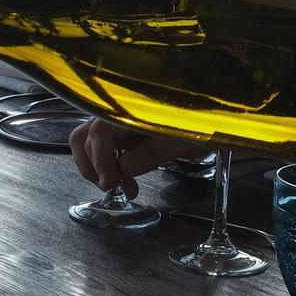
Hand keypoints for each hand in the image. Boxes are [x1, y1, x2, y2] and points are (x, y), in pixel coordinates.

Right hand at [69, 118, 204, 198]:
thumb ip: (152, 152)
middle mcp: (117, 112)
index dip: (100, 159)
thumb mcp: (182, 139)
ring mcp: (116, 122)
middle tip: (113, 188)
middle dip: (94, 167)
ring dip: (95, 168)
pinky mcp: (121, 132)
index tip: (109, 183)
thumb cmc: (200, 121)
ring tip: (117, 186)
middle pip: (84, 137)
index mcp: (129, 108)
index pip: (99, 131)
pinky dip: (108, 167)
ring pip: (87, 142)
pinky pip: (103, 148)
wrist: (211, 113)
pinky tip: (127, 182)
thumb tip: (122, 168)